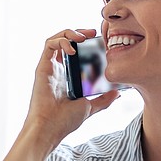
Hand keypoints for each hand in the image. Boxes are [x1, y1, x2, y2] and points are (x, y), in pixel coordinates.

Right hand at [24, 28, 119, 145]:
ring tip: (82, 36)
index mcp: (69, 76)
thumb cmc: (66, 120)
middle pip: (66, 42)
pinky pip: (49, 45)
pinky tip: (72, 48)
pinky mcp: (42, 67)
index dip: (86, 43)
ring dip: (69, 33)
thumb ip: (103, 99)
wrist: (51, 127)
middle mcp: (58, 69)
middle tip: (93, 32)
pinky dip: (61, 41)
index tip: (100, 40)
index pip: (77, 52)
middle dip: (79, 33)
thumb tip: (118, 93)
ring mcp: (50, 67)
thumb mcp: (90, 107)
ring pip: (56, 39)